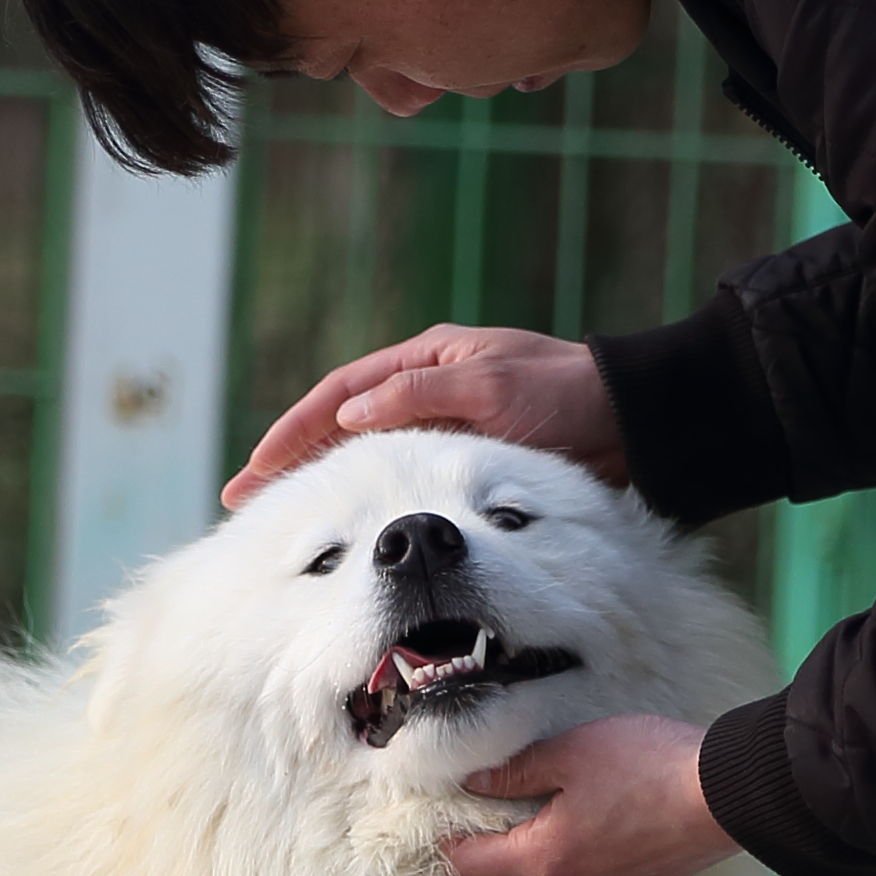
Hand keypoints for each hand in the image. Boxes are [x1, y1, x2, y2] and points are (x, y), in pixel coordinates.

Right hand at [224, 323, 620, 506]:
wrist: (632, 420)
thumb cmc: (566, 396)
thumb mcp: (492, 386)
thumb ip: (421, 393)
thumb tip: (351, 414)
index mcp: (427, 357)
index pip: (340, 393)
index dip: (292, 431)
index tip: (255, 469)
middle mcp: (427, 385)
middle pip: (341, 422)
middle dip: (290, 458)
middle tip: (243, 497)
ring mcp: (443, 419)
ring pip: (366, 449)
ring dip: (321, 477)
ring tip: (281, 513)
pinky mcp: (464, 452)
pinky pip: (400, 470)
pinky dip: (366, 490)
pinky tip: (349, 518)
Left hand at [445, 715, 733, 875]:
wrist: (723, 796)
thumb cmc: (647, 768)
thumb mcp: (571, 753)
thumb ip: (517, 771)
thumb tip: (473, 783)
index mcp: (543, 856)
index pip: (471, 868)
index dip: (446, 848)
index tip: (440, 825)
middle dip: (480, 872)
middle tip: (475, 835)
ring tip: (519, 840)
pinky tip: (570, 845)